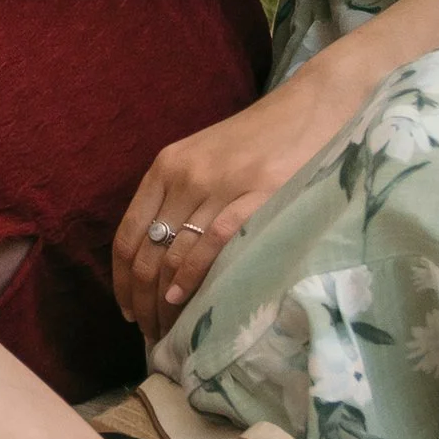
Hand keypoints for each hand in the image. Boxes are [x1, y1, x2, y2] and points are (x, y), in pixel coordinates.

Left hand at [111, 25, 405, 336]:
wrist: (316, 102)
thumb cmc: (263, 138)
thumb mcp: (208, 160)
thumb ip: (182, 198)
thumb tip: (163, 258)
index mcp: (167, 166)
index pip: (127, 235)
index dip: (122, 281)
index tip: (127, 312)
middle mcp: (185, 175)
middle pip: (146, 253)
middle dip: (142, 302)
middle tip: (151, 335)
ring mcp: (220, 184)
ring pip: (173, 255)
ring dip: (164, 302)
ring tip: (170, 332)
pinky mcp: (257, 193)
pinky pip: (211, 243)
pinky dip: (193, 277)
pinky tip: (187, 300)